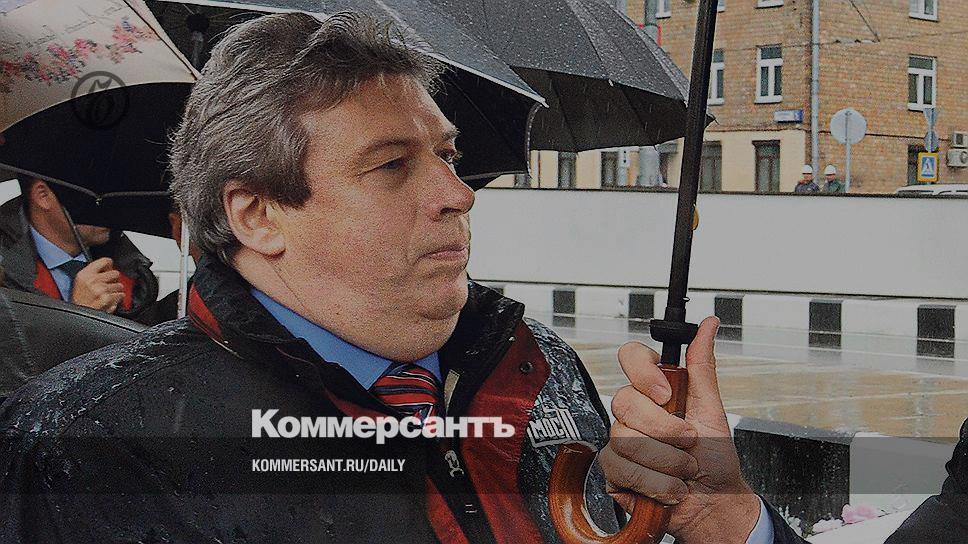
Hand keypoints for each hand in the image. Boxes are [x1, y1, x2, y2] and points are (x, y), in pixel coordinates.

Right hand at [71, 257, 124, 313]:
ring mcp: (101, 289)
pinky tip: (109, 302)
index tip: (109, 269)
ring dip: (115, 291)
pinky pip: (121, 295)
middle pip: (116, 273)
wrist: (77, 318)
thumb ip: (92, 273)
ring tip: (106, 296)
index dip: (109, 265)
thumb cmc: (79, 302)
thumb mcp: (80, 283)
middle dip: (113, 280)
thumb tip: (107, 267)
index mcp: (85, 274)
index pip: (105, 261)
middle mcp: (93, 280)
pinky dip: (117, 299)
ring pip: (120, 285)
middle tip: (108, 286)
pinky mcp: (108, 298)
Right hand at [598, 316, 761, 542]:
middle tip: (688, 442)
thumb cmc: (715, 459)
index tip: (666, 394)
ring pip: (626, 438)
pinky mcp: (612, 469)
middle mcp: (634, 411)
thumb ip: (703, 367)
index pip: (631, 357)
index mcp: (655, 390)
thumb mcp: (713, 410)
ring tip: (683, 470)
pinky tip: (668, 486)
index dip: (643, 372)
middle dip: (665, 429)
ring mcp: (620, 439)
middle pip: (625, 400)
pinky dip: (655, 481)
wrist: (713, 504)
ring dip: (667, 461)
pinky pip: (622, 467)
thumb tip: (709, 323)